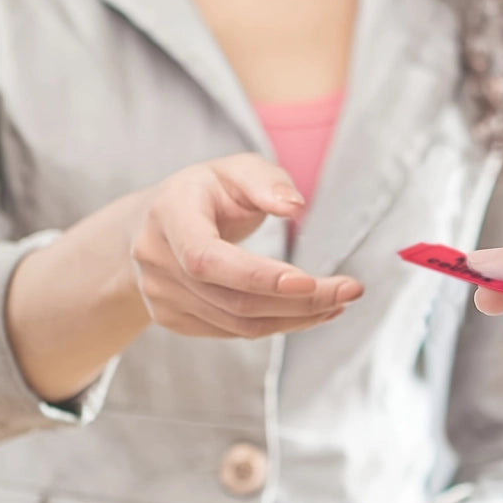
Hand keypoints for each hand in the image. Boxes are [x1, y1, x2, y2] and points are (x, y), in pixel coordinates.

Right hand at [128, 153, 362, 337]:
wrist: (153, 225)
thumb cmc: (204, 193)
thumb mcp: (233, 170)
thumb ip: (265, 181)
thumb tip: (294, 205)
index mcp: (169, 216)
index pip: (208, 259)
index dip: (257, 276)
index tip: (309, 281)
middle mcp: (158, 260)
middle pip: (235, 300)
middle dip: (300, 301)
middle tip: (349, 291)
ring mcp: (162, 297)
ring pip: (240, 324)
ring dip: (297, 318)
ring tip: (338, 302)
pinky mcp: (175, 320)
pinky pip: (235, 332)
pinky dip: (279, 324)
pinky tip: (311, 311)